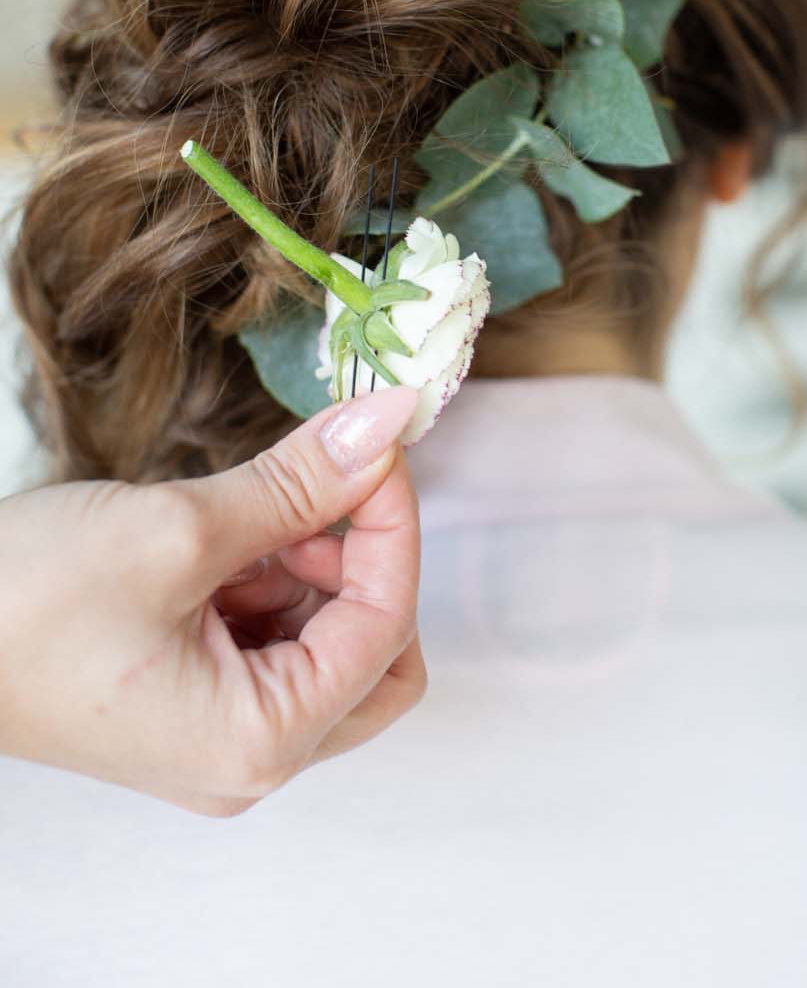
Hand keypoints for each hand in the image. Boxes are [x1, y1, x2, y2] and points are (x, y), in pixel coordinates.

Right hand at [0, 385, 424, 815]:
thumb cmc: (25, 601)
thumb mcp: (178, 529)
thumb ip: (299, 481)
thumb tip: (389, 422)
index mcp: (261, 740)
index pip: (386, 627)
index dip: (393, 526)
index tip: (375, 445)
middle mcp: (251, 761)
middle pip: (376, 658)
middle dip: (361, 563)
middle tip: (321, 489)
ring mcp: (220, 740)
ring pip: (326, 646)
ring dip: (313, 567)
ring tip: (252, 514)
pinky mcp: (191, 708)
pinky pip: (271, 646)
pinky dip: (269, 584)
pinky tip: (225, 540)